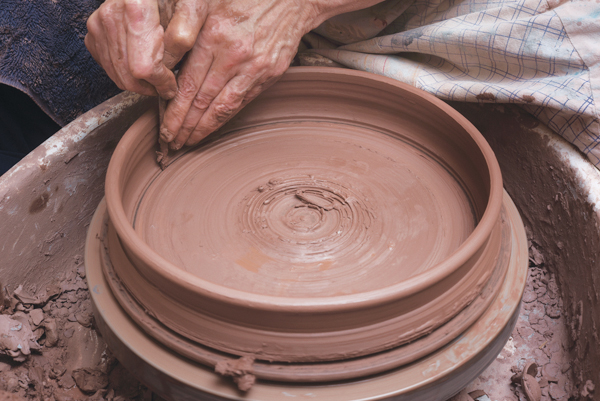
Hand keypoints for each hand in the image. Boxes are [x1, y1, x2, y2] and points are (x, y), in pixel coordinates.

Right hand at [85, 0, 205, 98]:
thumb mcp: (194, 8)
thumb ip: (183, 37)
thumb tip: (168, 67)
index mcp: (135, 7)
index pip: (144, 66)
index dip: (161, 82)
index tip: (173, 84)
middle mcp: (111, 15)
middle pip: (127, 75)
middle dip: (150, 86)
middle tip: (167, 84)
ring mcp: (99, 25)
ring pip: (117, 75)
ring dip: (140, 82)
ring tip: (159, 74)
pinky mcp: (94, 33)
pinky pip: (109, 67)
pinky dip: (127, 73)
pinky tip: (144, 63)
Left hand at [158, 0, 321, 148]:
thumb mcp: (205, 0)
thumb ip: (182, 27)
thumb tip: (162, 61)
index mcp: (214, 35)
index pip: (188, 84)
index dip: (174, 111)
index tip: (163, 128)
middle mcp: (235, 55)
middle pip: (203, 101)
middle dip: (184, 127)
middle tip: (171, 144)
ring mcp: (254, 67)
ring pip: (223, 107)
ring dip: (204, 129)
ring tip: (189, 141)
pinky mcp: (270, 74)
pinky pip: (243, 101)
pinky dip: (225, 117)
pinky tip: (213, 126)